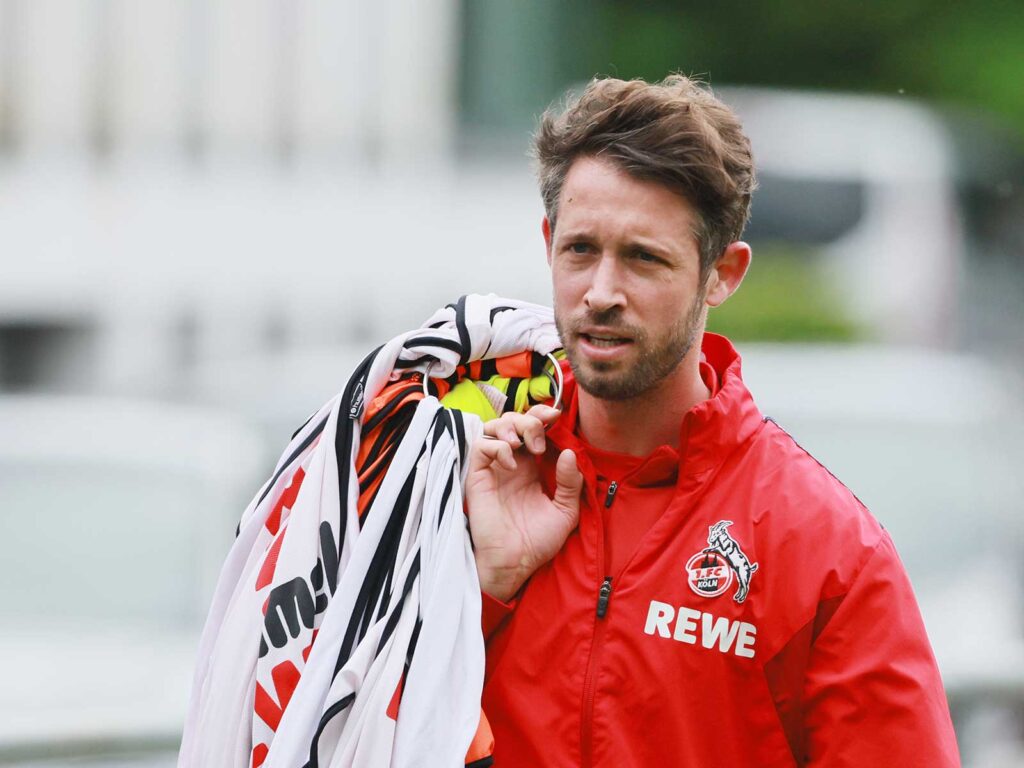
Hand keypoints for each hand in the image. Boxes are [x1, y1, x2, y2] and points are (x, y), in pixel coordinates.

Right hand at [465, 404, 582, 602]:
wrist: (516, 563)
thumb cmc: (538, 540)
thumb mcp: (566, 511)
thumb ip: (570, 483)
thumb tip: (569, 453)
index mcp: (533, 466)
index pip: (534, 428)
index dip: (542, 415)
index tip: (556, 416)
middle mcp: (512, 462)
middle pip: (514, 420)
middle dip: (530, 420)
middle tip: (540, 441)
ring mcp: (494, 468)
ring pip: (494, 426)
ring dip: (511, 427)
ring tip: (525, 446)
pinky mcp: (478, 476)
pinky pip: (481, 446)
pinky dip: (497, 447)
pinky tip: (511, 465)